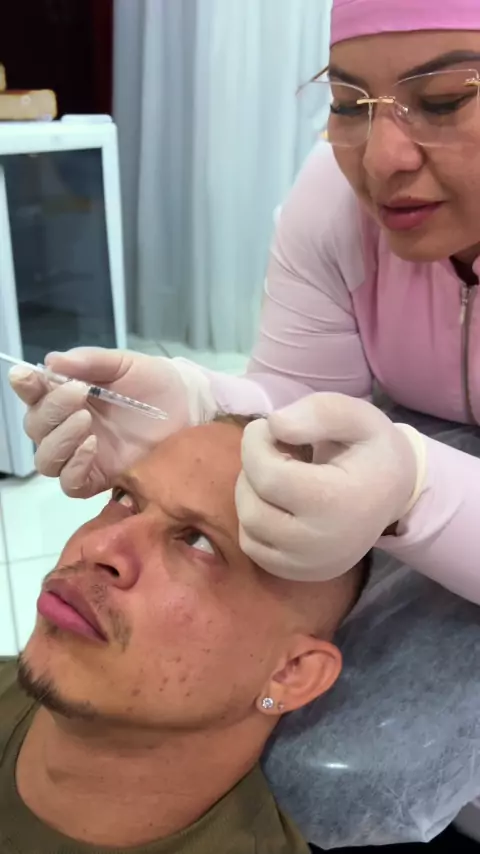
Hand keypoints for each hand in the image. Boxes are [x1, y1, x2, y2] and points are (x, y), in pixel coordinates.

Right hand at [10, 348, 215, 497]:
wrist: (190, 409)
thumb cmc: (157, 384)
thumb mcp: (126, 365)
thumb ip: (91, 362)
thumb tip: (52, 362)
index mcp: (68, 396)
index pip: (35, 394)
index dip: (26, 386)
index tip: (27, 377)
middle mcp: (68, 427)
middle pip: (36, 428)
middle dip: (50, 410)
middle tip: (78, 394)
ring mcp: (82, 455)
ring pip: (46, 459)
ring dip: (59, 439)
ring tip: (86, 420)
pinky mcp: (99, 477)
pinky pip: (70, 483)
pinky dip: (73, 466)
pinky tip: (91, 446)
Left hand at [236, 393, 424, 580]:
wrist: (392, 493)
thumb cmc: (370, 450)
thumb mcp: (356, 416)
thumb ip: (318, 413)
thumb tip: (274, 424)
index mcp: (338, 501)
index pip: (268, 477)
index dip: (255, 444)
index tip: (267, 427)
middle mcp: (323, 543)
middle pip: (253, 506)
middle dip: (252, 469)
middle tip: (276, 450)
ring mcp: (310, 564)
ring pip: (248, 527)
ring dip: (251, 493)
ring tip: (279, 474)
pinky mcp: (299, 574)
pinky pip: (253, 546)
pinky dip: (255, 519)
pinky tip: (278, 500)